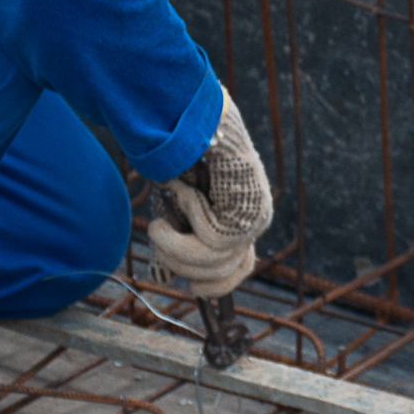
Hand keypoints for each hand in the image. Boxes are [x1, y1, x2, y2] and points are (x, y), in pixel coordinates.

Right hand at [146, 90, 271, 296]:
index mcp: (241, 221)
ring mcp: (254, 219)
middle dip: (181, 264)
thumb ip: (174, 242)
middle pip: (221, 274)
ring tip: (160, 223)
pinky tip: (183, 194)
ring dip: (175, 246)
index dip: (214, 286)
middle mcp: (253, 223)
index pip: (238, 270)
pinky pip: (211, 240)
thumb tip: (161, 276)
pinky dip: (187, 221)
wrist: (198, 123)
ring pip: (212, 262)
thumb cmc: (184, 160)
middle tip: (159, 236)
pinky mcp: (248, 215)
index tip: (192, 290)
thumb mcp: (175, 209)